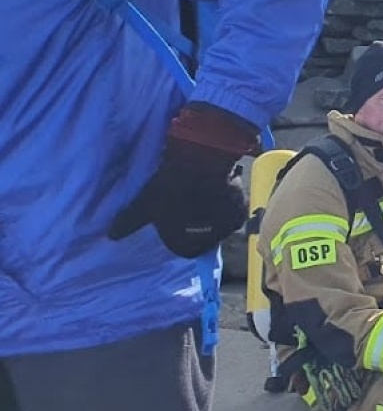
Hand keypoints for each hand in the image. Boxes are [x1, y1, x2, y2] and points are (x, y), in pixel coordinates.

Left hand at [109, 101, 257, 256]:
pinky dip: (222, 195)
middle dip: (194, 222)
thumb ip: (130, 222)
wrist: (203, 161)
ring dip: (210, 208)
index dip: (175, 236)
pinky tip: (212, 182)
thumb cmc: (171, 189)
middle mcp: (216, 238)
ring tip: (197, 191)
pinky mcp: (241, 201)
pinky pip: (230, 202)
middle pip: (203, 233)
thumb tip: (112, 235)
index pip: (185, 249)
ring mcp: (231, 220)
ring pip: (218, 217)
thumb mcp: (145, 205)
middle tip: (183, 205)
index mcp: (193, 245)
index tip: (168, 222)